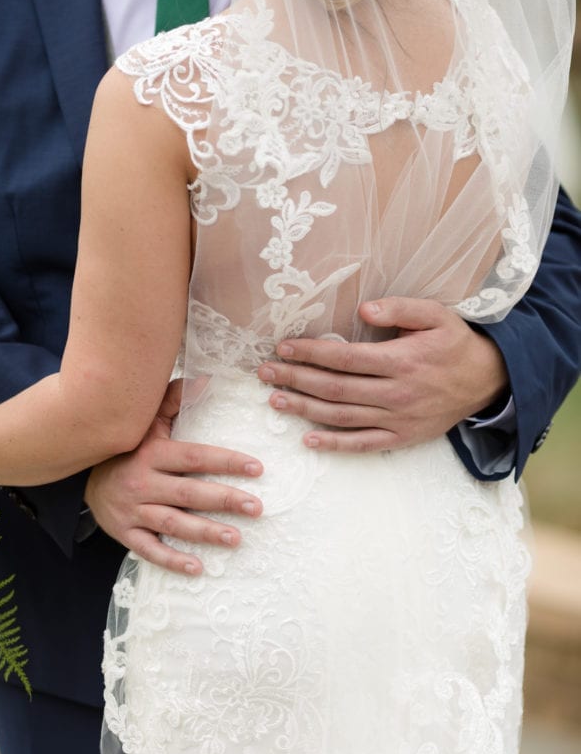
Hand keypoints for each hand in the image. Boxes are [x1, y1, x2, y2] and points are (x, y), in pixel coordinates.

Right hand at [84, 381, 262, 575]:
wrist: (82, 476)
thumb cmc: (126, 446)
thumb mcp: (146, 420)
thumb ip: (174, 399)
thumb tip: (206, 379)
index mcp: (152, 453)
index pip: (195, 457)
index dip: (226, 462)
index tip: (256, 468)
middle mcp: (142, 483)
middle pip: (189, 494)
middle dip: (224, 500)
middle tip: (256, 508)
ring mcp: (133, 510)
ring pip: (173, 523)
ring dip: (206, 532)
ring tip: (236, 538)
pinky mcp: (125, 533)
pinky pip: (150, 549)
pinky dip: (172, 560)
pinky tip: (198, 567)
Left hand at [257, 297, 508, 452]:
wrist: (488, 381)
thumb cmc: (455, 343)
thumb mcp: (436, 315)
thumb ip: (400, 308)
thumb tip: (363, 308)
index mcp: (401, 361)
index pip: (344, 358)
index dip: (310, 353)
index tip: (282, 348)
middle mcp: (396, 392)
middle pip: (335, 388)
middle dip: (295, 380)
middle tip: (265, 374)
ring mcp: (398, 418)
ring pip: (342, 417)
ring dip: (305, 410)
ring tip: (275, 401)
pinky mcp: (402, 437)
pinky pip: (363, 444)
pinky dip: (335, 445)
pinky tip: (308, 440)